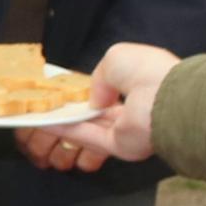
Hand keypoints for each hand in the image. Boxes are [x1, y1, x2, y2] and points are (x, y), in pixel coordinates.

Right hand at [24, 41, 176, 172]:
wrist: (166, 97)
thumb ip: (98, 78)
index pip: (111, 90)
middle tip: (48, 106)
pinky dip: (67, 131)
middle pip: (99, 112)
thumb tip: (94, 100)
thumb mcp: (115, 59)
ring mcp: (128, 129)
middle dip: (74, 109)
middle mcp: (135, 108)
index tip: (66, 91)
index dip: (89, 90)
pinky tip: (45, 124)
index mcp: (140, 83)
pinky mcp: (120, 146)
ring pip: (90, 127)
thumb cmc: (148, 71)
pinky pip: (89, 137)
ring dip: (64, 121)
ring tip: (39, 115)